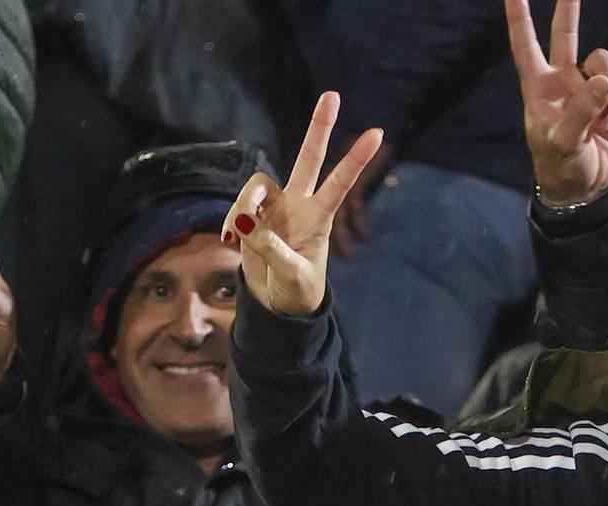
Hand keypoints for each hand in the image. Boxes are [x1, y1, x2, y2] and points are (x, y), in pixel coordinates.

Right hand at [225, 93, 385, 317]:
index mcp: (318, 218)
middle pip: (308, 158)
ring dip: (243, 204)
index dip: (356, 159)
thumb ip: (270, 247)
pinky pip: (236, 210)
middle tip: (332, 95)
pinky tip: (229, 243)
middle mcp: (298, 206)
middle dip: (319, 128)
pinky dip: (230, 224)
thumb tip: (244, 221)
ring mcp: (274, 210)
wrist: (278, 309)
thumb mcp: (291, 275)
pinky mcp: (251, 220)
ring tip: (237, 233)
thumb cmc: (297, 293)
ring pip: (255, 185)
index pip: (340, 183)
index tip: (378, 133)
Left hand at [508, 0, 607, 207]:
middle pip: (565, 35)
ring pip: (603, 63)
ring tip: (602, 115)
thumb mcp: (564, 142)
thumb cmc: (560, 165)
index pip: (526, 46)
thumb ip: (582, 109)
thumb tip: (604, 80)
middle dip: (569, 9)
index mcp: (539, 88)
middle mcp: (561, 81)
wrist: (584, 187)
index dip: (520, 19)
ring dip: (607, 82)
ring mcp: (586, 89)